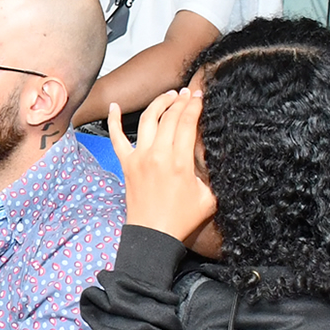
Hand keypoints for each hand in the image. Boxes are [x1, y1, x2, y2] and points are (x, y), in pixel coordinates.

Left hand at [110, 90, 218, 244]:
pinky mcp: (126, 164)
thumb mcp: (208, 197)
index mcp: (180, 162)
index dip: (194, 106)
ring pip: (147, 120)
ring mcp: (139, 158)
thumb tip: (215, 157)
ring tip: (168, 96)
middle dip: (180, 101)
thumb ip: (212, 174)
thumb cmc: (182, 219)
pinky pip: (116, 137)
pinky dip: (114, 120)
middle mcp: (158, 155)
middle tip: (187, 93)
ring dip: (158, 103)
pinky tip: (115, 106)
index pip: (187, 123)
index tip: (200, 97)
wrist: (153, 235)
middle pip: (169, 117)